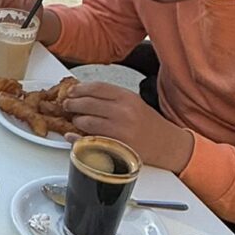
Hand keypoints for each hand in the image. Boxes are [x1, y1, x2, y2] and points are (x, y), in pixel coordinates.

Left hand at [63, 82, 194, 173]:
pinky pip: (89, 141)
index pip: (96, 87)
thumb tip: (83, 94)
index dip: (79, 89)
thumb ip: (111, 98)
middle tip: (67, 105)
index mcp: (127, 98)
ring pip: (86, 122)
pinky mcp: (116, 147)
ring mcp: (119, 131)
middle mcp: (123, 112)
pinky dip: (77, 139)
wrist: (168, 145)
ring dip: (76, 121)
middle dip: (72, 104)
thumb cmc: (149, 124)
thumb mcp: (133, 102)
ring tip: (76, 121)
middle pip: (88, 103)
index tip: (71, 91)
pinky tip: (73, 137)